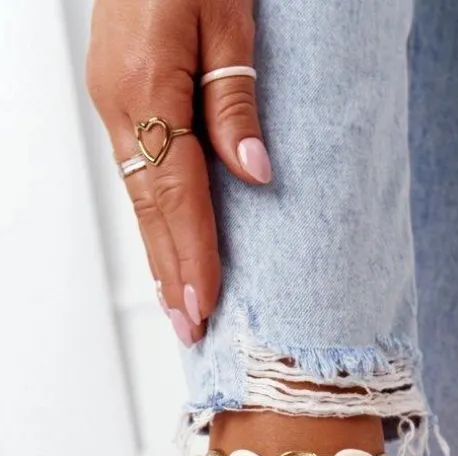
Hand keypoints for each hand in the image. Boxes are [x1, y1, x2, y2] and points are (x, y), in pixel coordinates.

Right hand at [87, 0, 270, 344]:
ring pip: (139, 194)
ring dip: (159, 253)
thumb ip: (235, 99)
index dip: (193, 253)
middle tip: (190, 328)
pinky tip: (164, 243)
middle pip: (151, 207)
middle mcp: (118, 102)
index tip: (205, 303)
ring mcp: (111, 99)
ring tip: (178, 304)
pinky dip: (153, 216)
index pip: (176, 193)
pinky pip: (136, 171)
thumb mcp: (228, 18)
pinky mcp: (116, 94)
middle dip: (172, 272)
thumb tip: (254, 174)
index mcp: (146, 86)